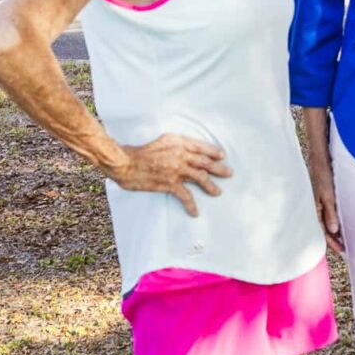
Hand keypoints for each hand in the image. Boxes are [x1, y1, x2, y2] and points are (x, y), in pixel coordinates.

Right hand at [104, 133, 230, 215]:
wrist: (126, 163)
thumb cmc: (140, 152)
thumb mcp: (161, 141)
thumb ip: (175, 145)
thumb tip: (186, 152)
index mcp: (178, 142)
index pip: (200, 146)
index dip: (213, 151)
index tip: (222, 156)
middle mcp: (180, 154)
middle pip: (204, 162)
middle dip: (218, 168)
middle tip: (229, 173)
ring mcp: (176, 169)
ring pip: (200, 177)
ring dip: (210, 185)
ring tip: (218, 192)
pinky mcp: (170, 183)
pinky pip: (185, 195)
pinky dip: (191, 205)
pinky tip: (195, 212)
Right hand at [309, 160, 344, 254]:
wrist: (321, 159)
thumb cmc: (323, 175)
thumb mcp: (328, 195)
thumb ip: (331, 213)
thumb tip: (334, 231)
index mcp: (315, 210)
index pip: (323, 231)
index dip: (332, 242)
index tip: (343, 251)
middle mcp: (316, 208)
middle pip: (324, 229)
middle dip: (333, 240)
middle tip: (345, 250)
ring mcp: (320, 203)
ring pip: (327, 222)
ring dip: (335, 231)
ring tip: (344, 240)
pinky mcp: (324, 198)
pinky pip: (329, 214)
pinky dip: (335, 221)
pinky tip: (341, 223)